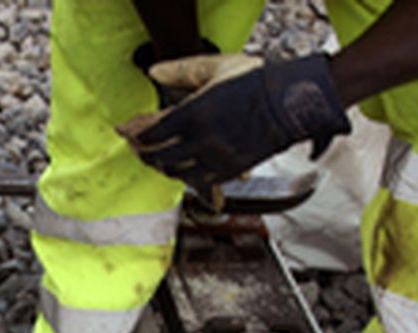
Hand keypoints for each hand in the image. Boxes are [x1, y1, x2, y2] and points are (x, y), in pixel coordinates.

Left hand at [117, 53, 350, 195]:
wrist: (293, 101)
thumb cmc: (256, 81)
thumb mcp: (216, 67)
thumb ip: (181, 70)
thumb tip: (153, 71)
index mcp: (194, 114)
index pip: (151, 130)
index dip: (133, 131)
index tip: (123, 129)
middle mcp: (201, 141)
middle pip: (158, 155)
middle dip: (142, 151)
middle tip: (135, 145)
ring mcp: (215, 158)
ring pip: (175, 170)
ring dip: (159, 165)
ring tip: (153, 157)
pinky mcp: (230, 170)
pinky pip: (197, 180)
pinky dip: (182, 175)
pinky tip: (178, 168)